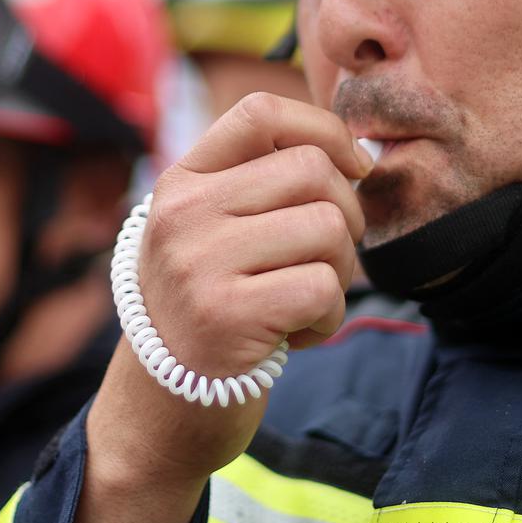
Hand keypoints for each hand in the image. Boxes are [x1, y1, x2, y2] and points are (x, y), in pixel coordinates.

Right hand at [86, 92, 371, 493]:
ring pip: (327, 228)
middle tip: (327, 259)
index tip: (354, 166)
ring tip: (300, 303)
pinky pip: (324, 288)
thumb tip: (359, 153)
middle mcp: (183, 213)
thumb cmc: (211, 312)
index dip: (325, 128)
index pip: (260, 113)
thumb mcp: (213, 235)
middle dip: (346, 215)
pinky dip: (327, 318)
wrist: (163, 409)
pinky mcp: (225, 316)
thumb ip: (262, 188)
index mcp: (182, 182)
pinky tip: (293, 336)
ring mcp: (198, 263)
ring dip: (338, 274)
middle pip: (312, 170)